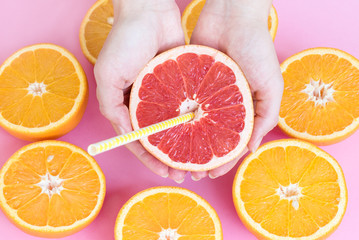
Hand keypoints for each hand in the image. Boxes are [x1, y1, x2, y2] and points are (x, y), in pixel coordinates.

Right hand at [94, 0, 187, 181]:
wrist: (149, 11)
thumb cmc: (124, 41)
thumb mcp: (108, 76)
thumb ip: (113, 108)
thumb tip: (127, 137)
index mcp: (126, 105)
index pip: (139, 141)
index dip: (151, 159)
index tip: (166, 172)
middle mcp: (146, 103)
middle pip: (159, 138)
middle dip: (171, 157)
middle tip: (185, 172)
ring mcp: (165, 94)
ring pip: (176, 126)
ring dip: (186, 144)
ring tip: (199, 160)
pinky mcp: (181, 83)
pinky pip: (189, 107)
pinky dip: (195, 121)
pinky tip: (206, 133)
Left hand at [190, 0, 283, 179]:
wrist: (233, 15)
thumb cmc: (257, 49)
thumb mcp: (271, 86)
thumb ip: (266, 117)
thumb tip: (251, 149)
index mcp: (241, 107)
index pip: (229, 141)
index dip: (221, 160)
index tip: (209, 174)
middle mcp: (220, 102)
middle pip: (207, 136)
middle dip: (197, 156)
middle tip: (188, 173)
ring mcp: (202, 91)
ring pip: (190, 123)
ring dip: (182, 142)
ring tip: (173, 159)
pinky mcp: (186, 77)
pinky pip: (177, 101)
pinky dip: (172, 116)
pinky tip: (164, 131)